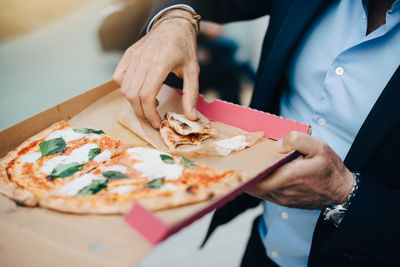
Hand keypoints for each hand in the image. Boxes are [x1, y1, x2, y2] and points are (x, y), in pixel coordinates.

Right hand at [113, 10, 199, 127]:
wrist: (173, 25)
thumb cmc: (185, 48)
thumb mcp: (193, 70)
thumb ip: (191, 94)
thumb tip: (191, 116)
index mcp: (161, 62)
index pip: (147, 95)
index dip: (150, 113)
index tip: (157, 123)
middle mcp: (144, 58)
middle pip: (133, 95)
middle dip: (142, 112)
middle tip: (153, 118)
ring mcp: (134, 56)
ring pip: (124, 88)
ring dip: (134, 103)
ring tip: (149, 104)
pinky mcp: (128, 55)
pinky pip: (119, 77)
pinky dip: (125, 89)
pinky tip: (139, 91)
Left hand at [246, 131, 354, 209]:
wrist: (342, 191)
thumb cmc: (330, 169)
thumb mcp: (318, 147)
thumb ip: (296, 140)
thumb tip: (277, 145)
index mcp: (289, 177)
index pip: (257, 180)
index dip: (244, 174)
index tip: (236, 163)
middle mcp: (283, 192)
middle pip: (254, 186)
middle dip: (244, 175)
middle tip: (237, 162)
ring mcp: (283, 199)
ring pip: (259, 191)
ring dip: (251, 180)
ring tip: (247, 166)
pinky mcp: (285, 202)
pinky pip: (266, 194)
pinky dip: (260, 185)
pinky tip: (260, 174)